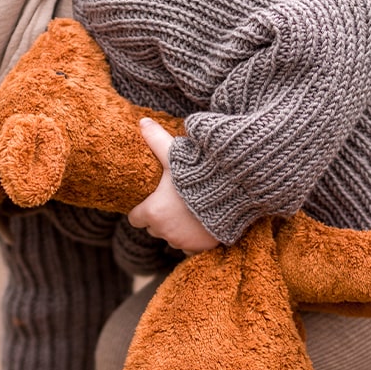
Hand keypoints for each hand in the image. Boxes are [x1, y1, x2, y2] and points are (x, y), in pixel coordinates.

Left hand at [128, 118, 219, 253]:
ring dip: (176, 228)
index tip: (150, 200)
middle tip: (172, 201)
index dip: (141, 209)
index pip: (135, 219)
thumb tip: (141, 122)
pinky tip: (201, 221)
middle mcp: (165, 231)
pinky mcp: (201, 248)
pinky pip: (190, 247)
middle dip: (159, 218)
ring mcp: (183, 242)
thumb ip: (155, 139)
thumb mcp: (174, 155)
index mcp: (152, 212)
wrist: (235, 191)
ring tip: (188, 209)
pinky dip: (193, 237)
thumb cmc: (199, 173)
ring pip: (172, 237)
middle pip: (153, 228)